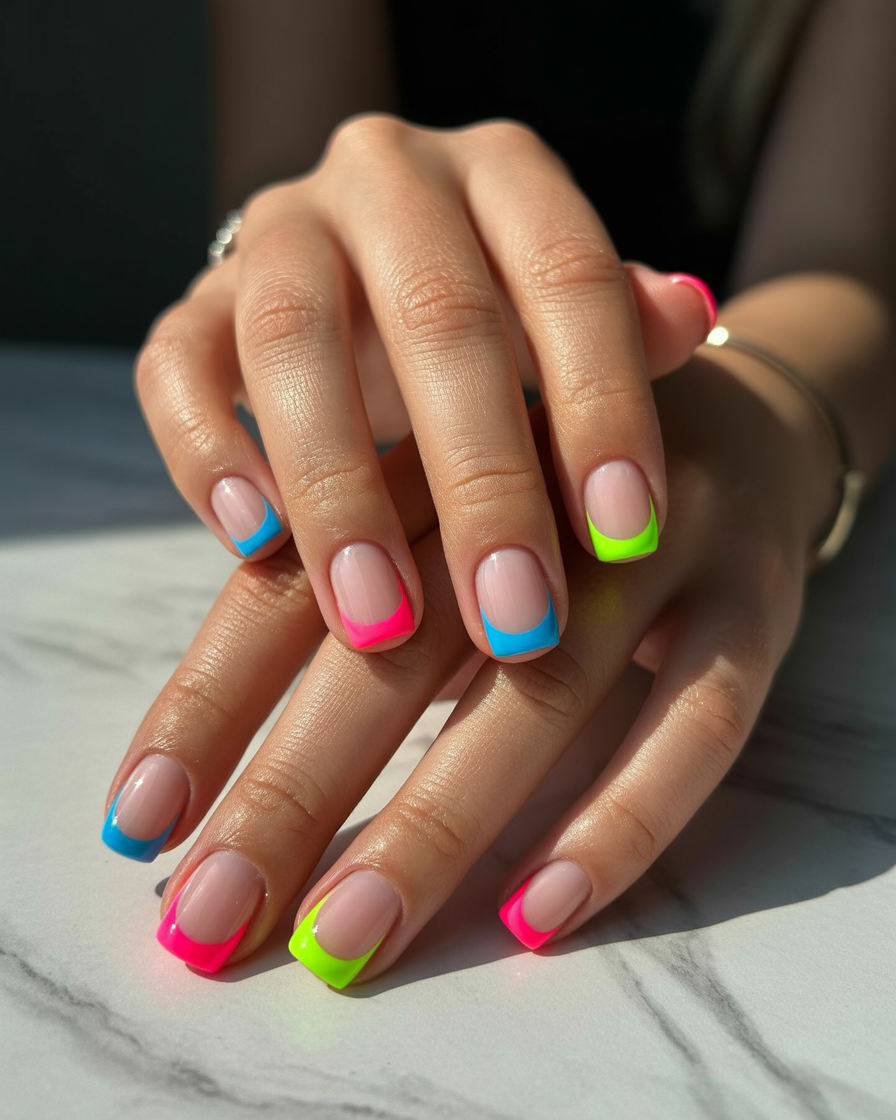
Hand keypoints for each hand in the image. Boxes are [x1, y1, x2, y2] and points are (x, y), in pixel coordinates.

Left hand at [104, 341, 821, 984]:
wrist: (740, 413)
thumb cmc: (550, 482)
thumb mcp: (441, 502)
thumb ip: (349, 586)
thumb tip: (217, 757)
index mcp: (431, 451)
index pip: (301, 580)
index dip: (211, 702)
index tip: (140, 823)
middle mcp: (539, 486)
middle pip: (401, 644)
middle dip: (295, 787)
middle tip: (212, 913)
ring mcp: (660, 538)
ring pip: (542, 693)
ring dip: (433, 826)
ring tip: (344, 941)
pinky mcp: (757, 598)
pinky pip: (696, 723)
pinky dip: (619, 821)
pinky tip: (537, 915)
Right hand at [135, 115, 714, 658]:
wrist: (375, 293)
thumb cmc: (500, 326)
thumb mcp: (568, 326)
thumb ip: (622, 329)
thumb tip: (690, 315)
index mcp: (503, 175)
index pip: (569, 275)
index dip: (602, 407)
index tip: (627, 540)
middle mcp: (388, 178)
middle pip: (436, 316)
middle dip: (481, 483)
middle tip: (516, 621)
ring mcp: (280, 232)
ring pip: (292, 340)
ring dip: (339, 491)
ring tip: (378, 620)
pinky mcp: (195, 303)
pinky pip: (175, 367)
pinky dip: (206, 454)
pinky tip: (254, 544)